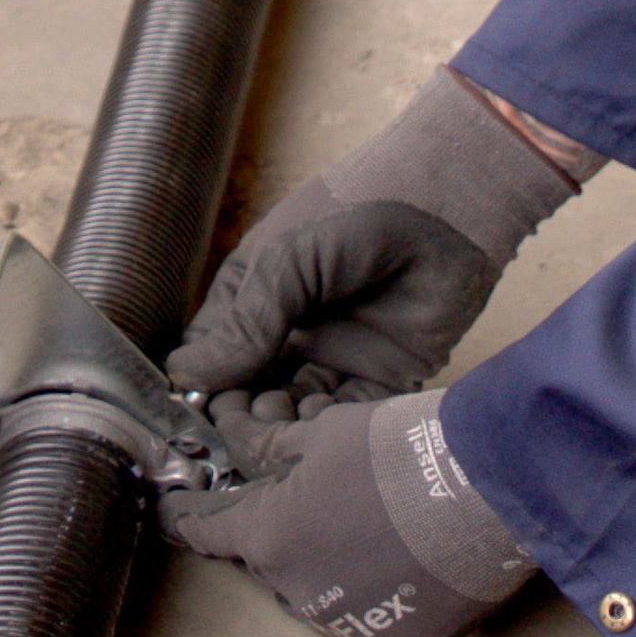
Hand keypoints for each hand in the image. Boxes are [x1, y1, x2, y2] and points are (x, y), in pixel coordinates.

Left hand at [157, 389, 540, 636]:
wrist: (491, 488)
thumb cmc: (406, 450)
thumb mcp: (325, 432)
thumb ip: (271, 449)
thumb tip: (246, 450)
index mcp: (270, 535)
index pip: (205, 529)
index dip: (184, 516)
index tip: (169, 513)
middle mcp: (299, 591)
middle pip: (269, 556)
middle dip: (282, 524)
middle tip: (319, 489)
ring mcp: (349, 625)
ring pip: (318, 587)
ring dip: (328, 556)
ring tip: (373, 515)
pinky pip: (368, 616)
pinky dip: (375, 589)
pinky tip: (403, 553)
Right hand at [165, 70, 596, 408]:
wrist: (448, 207)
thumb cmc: (358, 212)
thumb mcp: (288, 262)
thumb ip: (246, 322)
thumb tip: (186, 378)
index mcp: (257, 294)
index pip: (213, 352)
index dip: (201, 383)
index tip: (192, 412)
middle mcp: (292, 330)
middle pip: (252, 389)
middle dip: (242, 414)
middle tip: (238, 429)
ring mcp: (337, 354)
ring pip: (296, 407)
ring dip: (283, 425)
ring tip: (277, 426)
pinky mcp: (383, 376)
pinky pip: (348, 414)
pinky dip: (329, 427)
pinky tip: (316, 429)